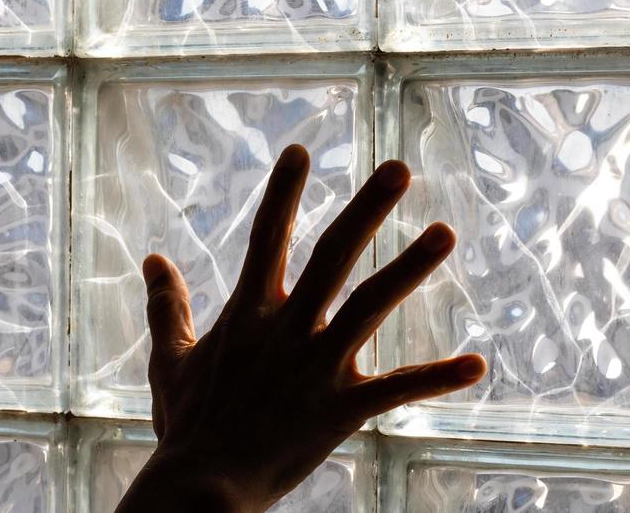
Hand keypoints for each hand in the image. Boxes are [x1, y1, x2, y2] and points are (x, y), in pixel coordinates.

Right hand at [118, 146, 486, 512]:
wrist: (204, 484)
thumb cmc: (186, 424)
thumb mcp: (169, 359)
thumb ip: (167, 306)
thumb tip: (152, 259)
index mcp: (248, 313)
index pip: (268, 236)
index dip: (284, 192)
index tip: (301, 150)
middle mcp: (287, 329)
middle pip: (332, 255)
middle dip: (366, 210)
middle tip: (399, 168)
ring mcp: (317, 366)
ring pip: (369, 305)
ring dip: (408, 267)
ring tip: (445, 232)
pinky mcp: (341, 409)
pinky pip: (397, 389)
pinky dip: (437, 377)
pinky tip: (477, 363)